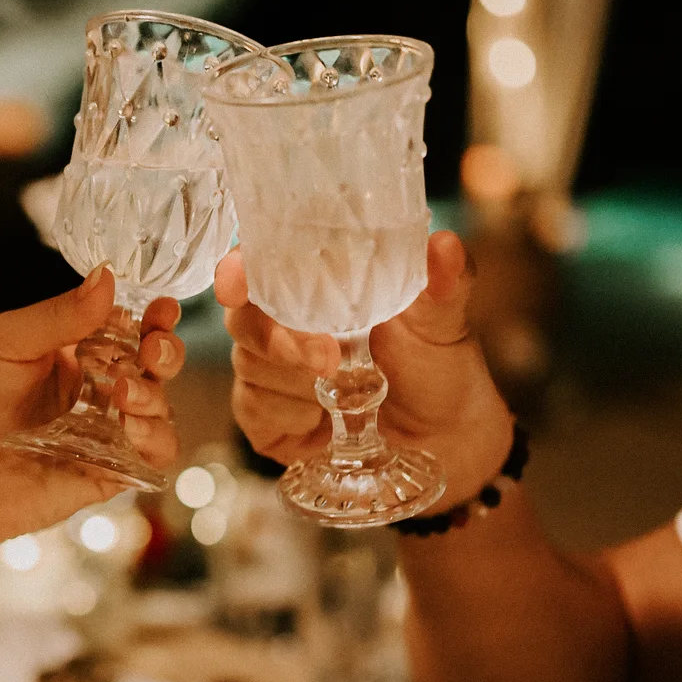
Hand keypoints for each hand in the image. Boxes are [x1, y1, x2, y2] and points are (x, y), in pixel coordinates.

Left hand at [0, 267, 185, 608]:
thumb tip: (107, 278)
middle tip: (151, 350)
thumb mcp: (6, 342)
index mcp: (75, 353)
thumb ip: (59, 314)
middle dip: (165, 351)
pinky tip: (130, 427)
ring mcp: (106, 431)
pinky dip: (155, 437)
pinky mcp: (111, 470)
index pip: (128, 327)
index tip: (161, 310)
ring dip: (154, 394)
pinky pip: (155, 453)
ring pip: (160, 406)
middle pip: (155, 364)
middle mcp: (97, 390)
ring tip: (122, 394)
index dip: (152, 317)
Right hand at [217, 230, 511, 506]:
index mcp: (314, 285)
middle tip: (331, 359)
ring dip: (300, 382)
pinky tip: (327, 420)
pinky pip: (254, 408)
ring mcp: (267, 370)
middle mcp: (281, 322)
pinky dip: (293, 416)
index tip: (236, 283)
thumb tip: (444, 246)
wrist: (441, 436)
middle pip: (241, 318)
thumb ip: (444, 281)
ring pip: (250, 364)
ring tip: (351, 390)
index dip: (237, 270)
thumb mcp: (441, 320)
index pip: (256, 265)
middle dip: (279, 340)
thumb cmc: (434, 364)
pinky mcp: (262, 417)